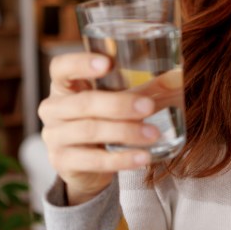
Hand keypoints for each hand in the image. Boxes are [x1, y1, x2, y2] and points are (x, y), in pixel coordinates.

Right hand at [37, 52, 159, 204]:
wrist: (86, 166)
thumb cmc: (102, 122)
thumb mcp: (117, 102)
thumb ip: (143, 90)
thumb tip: (178, 78)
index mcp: (63, 85)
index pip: (61, 67)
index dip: (80, 63)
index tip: (108, 63)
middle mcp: (52, 108)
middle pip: (82, 102)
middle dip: (118, 105)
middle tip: (149, 106)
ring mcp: (54, 137)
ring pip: (89, 131)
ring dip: (124, 132)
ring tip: (152, 134)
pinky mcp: (62, 162)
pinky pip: (93, 160)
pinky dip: (120, 159)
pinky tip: (143, 158)